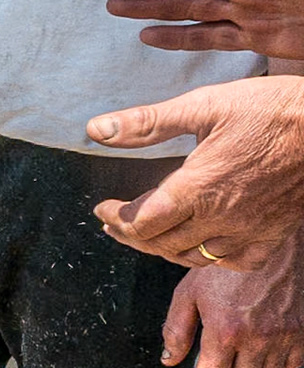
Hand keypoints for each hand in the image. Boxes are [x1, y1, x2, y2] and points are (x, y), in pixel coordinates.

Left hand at [86, 76, 303, 268]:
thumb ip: (147, 122)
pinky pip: (232, 262)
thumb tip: (96, 129)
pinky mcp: (273, 236)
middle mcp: (220, 218)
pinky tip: (201, 245)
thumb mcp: (205, 105)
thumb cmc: (272, 109)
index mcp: (197, 188)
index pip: (140, 222)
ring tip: (148, 234)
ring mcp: (249, 231)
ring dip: (163, 248)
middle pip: (160, 243)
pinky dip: (208, 258)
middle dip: (131, 234)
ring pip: (192, 257)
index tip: (102, 210)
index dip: (116, 219)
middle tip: (116, 224)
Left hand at [163, 231, 303, 367]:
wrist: (279, 244)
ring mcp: (286, 337)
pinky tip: (256, 366)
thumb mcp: (190, 291)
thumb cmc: (233, 264)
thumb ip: (176, 329)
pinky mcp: (303, 332)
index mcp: (227, 330)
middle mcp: (259, 338)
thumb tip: (170, 359)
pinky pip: (288, 366)